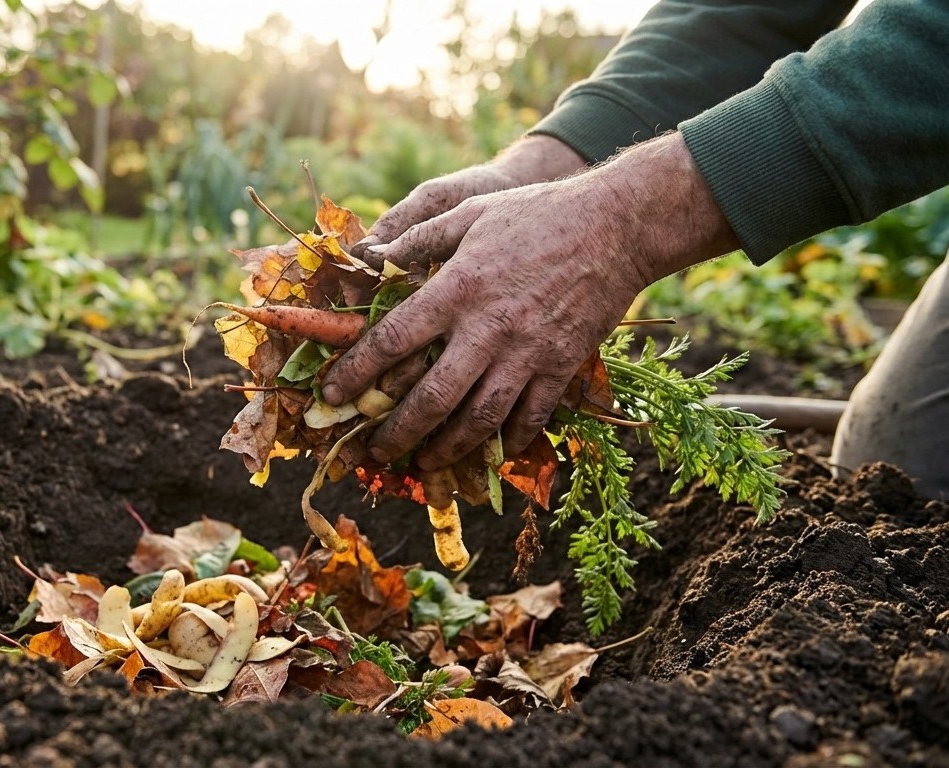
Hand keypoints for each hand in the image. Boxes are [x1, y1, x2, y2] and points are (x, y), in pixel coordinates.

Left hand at [322, 133, 738, 469]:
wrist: (616, 226)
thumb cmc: (536, 213)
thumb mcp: (469, 213)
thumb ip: (417, 240)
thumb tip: (369, 258)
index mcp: (457, 289)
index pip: (393, 340)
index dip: (356, 372)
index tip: (332, 393)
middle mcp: (488, 329)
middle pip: (433, 397)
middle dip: (397, 431)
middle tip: (375, 450)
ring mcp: (528, 354)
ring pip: (479, 418)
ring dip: (446, 447)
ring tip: (424, 461)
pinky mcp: (562, 367)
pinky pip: (530, 418)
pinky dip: (506, 441)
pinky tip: (489, 452)